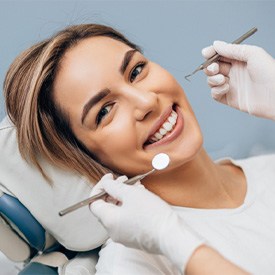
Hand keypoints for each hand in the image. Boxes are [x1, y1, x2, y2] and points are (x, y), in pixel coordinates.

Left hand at [89, 174, 203, 271]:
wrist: (172, 236)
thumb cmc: (152, 215)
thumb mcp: (131, 194)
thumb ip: (114, 187)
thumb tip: (105, 183)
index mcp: (109, 220)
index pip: (93, 203)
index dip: (99, 188)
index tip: (109, 178)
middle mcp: (113, 230)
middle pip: (107, 206)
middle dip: (115, 190)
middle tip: (125, 180)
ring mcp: (124, 235)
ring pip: (119, 211)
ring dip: (125, 196)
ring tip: (137, 186)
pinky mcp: (134, 237)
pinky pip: (127, 218)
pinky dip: (131, 206)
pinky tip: (142, 197)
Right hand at [202, 41, 274, 119]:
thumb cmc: (270, 73)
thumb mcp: (252, 54)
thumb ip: (232, 49)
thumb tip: (216, 44)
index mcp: (239, 60)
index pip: (219, 55)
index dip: (211, 53)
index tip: (205, 53)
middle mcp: (234, 72)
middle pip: (212, 68)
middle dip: (209, 67)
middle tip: (214, 68)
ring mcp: (231, 86)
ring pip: (211, 81)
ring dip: (213, 79)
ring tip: (222, 79)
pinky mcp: (229, 98)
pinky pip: (214, 94)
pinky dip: (216, 90)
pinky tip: (226, 88)